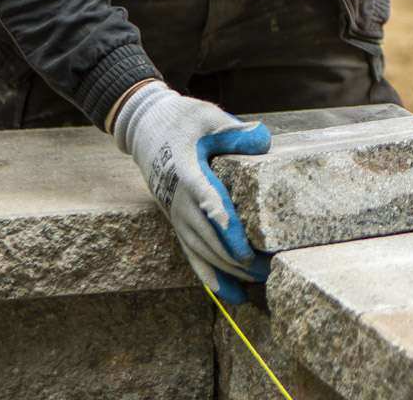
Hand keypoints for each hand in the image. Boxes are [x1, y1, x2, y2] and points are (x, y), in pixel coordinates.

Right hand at [112, 80, 272, 303]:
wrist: (145, 127)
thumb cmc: (182, 119)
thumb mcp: (207, 116)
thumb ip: (233, 130)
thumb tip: (262, 138)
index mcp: (185, 170)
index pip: (206, 199)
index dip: (223, 223)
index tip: (242, 246)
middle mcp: (177, 198)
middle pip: (206, 234)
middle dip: (235, 256)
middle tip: (267, 269)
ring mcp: (174, 213)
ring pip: (200, 249)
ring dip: (227, 269)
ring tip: (257, 283)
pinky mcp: (175, 220)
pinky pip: (191, 253)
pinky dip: (209, 276)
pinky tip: (230, 295)